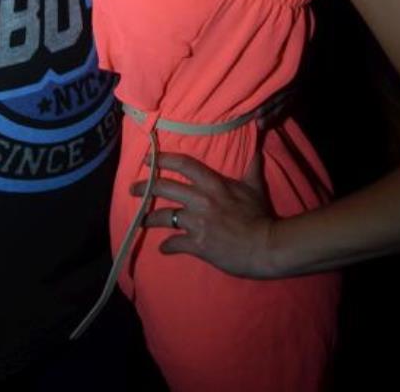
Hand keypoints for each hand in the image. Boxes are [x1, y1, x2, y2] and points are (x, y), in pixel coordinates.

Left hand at [131, 152, 277, 277]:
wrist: (266, 245)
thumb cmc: (261, 215)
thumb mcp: (255, 187)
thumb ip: (252, 168)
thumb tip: (256, 150)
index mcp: (213, 184)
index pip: (183, 165)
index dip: (163, 160)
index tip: (148, 159)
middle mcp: (200, 200)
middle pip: (164, 188)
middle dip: (145, 187)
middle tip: (133, 188)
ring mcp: (197, 223)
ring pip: (164, 216)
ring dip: (149, 218)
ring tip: (140, 219)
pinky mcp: (198, 244)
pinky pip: (176, 244)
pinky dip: (167, 247)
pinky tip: (162, 249)